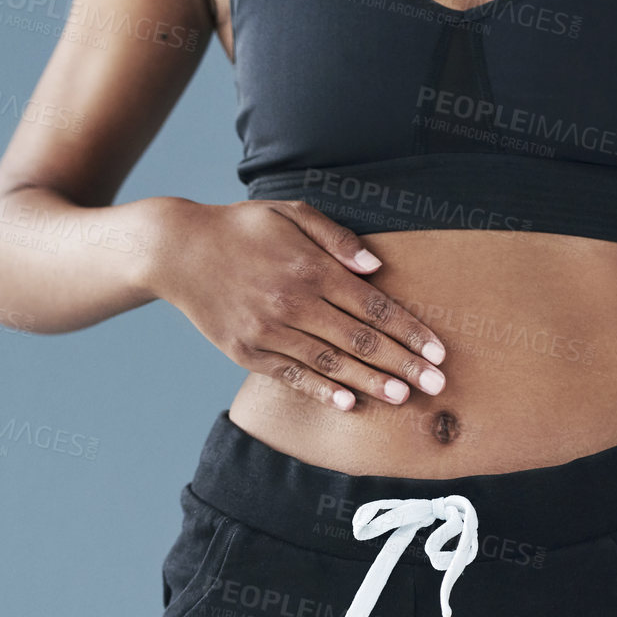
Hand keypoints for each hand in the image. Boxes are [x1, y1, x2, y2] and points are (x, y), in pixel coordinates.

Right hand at [149, 199, 446, 410]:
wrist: (178, 251)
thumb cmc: (242, 228)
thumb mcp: (290, 213)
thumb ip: (336, 238)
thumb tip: (375, 267)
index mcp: (310, 267)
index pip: (374, 305)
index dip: (410, 330)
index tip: (438, 350)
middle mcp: (293, 302)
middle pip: (360, 339)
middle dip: (404, 363)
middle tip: (437, 384)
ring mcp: (269, 331)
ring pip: (331, 362)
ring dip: (371, 382)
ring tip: (404, 396)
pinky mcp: (248, 352)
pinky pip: (293, 375)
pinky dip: (323, 391)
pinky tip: (350, 403)